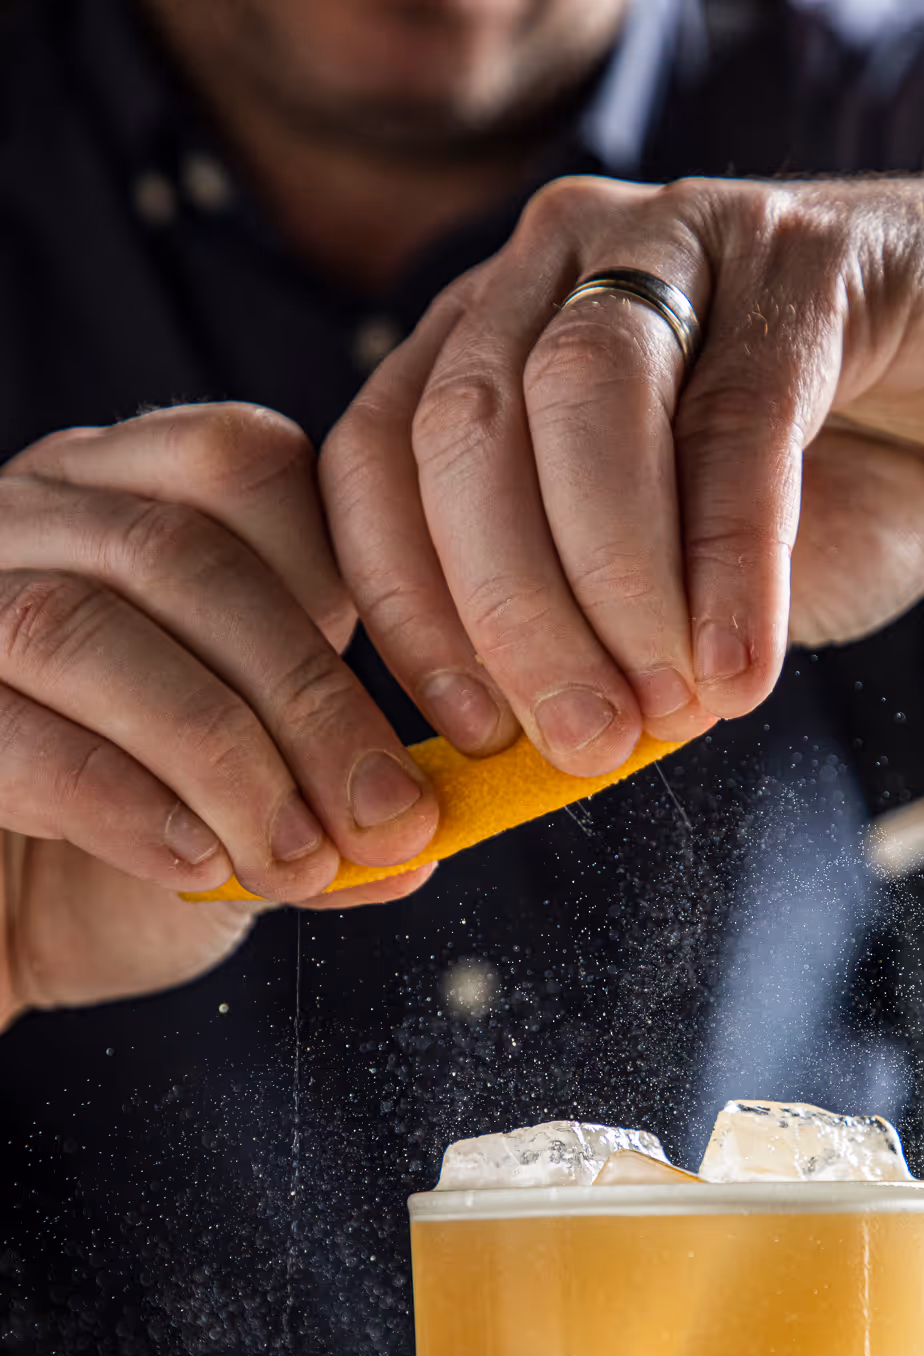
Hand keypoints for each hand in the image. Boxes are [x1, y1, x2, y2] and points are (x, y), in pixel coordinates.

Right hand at [0, 404, 441, 1026]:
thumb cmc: (110, 868)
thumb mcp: (246, 821)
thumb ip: (326, 810)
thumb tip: (419, 841)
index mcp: (125, 504)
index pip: (242, 467)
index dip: (346, 574)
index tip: (429, 706)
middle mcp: (27, 523)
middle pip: (178, 554)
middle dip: (308, 699)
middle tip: (385, 821)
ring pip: (82, 627)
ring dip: (219, 755)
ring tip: (295, 860)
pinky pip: (8, 726)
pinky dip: (118, 799)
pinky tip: (192, 860)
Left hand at [322, 172, 923, 772]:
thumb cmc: (834, 490)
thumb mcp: (688, 584)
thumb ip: (605, 645)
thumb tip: (533, 758)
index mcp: (491, 337)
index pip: (382, 460)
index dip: (405, 607)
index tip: (469, 735)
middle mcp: (560, 262)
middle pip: (469, 432)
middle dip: (511, 614)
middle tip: (580, 745)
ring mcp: (682, 235)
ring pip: (585, 400)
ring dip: (613, 585)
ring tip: (666, 715)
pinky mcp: (813, 255)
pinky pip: (742, 416)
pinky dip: (730, 563)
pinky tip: (741, 670)